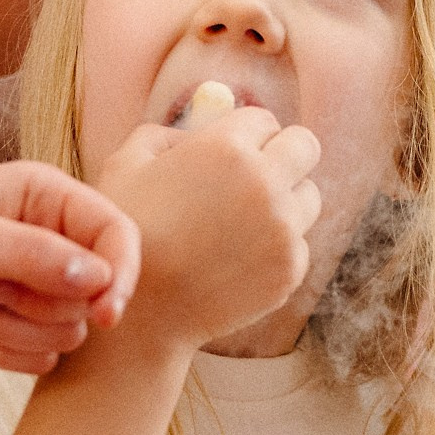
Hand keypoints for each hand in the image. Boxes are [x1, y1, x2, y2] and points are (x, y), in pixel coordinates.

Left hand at [0, 161, 143, 372]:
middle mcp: (43, 238)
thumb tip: (100, 279)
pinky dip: (7, 352)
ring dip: (18, 329)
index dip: (121, 275)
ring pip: (66, 331)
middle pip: (93, 294)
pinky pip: (39, 356)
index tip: (104, 314)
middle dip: (41, 304)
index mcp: (44, 197)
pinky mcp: (3, 321)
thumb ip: (35, 257)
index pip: (116, 235)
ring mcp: (23, 284)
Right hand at [91, 109, 322, 351]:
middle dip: (284, 155)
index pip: (264, 120)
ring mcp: (284, 228)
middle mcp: (265, 183)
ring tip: (242, 225)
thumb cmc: (128, 236)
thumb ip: (165, 134)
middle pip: (305, 146)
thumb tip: (200, 128)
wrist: (142, 314)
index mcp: (226, 147)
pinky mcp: (292, 268)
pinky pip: (299, 244)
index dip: (246, 134)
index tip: (233, 154)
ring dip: (285, 203)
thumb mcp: (125, 165)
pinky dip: (277, 249)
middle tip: (258, 177)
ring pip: (309, 197)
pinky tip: (238, 260)